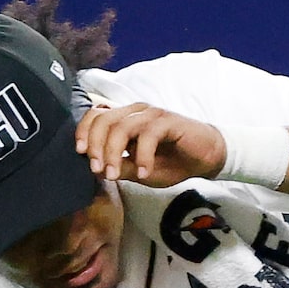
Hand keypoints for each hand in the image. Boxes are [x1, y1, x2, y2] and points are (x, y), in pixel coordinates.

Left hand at [77, 102, 227, 183]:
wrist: (207, 158)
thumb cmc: (174, 162)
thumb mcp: (140, 171)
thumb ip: (120, 167)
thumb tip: (98, 169)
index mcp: (125, 119)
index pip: (96, 116)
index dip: (84, 132)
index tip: (81, 154)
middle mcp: (136, 112)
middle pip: (104, 120)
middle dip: (95, 146)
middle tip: (98, 169)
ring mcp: (152, 115)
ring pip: (122, 127)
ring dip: (114, 153)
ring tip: (116, 174)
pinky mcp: (168, 121)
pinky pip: (148, 135)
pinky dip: (142, 156)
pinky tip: (144, 173)